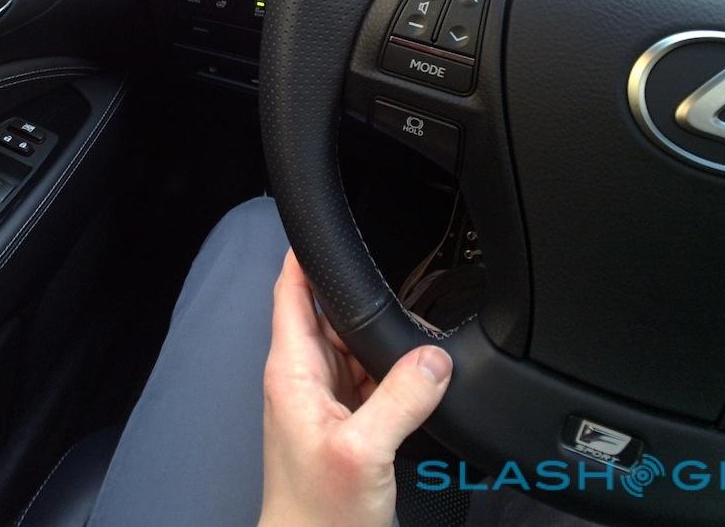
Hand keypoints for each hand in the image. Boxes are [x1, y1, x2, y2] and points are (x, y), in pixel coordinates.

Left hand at [258, 250, 453, 526]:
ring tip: (420, 344)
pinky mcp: (349, 425)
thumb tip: (434, 359)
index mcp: (293, 371)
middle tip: (406, 296)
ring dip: (385, 342)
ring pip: (356, 347)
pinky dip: (396, 375)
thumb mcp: (363, 451)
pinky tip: (419, 379)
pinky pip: (373, 380)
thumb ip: (401, 399)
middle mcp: (305, 379)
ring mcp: (326, 402)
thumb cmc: (317, 514)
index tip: (322, 227)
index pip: (291, 293)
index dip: (303, 256)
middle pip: (331, 314)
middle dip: (365, 302)